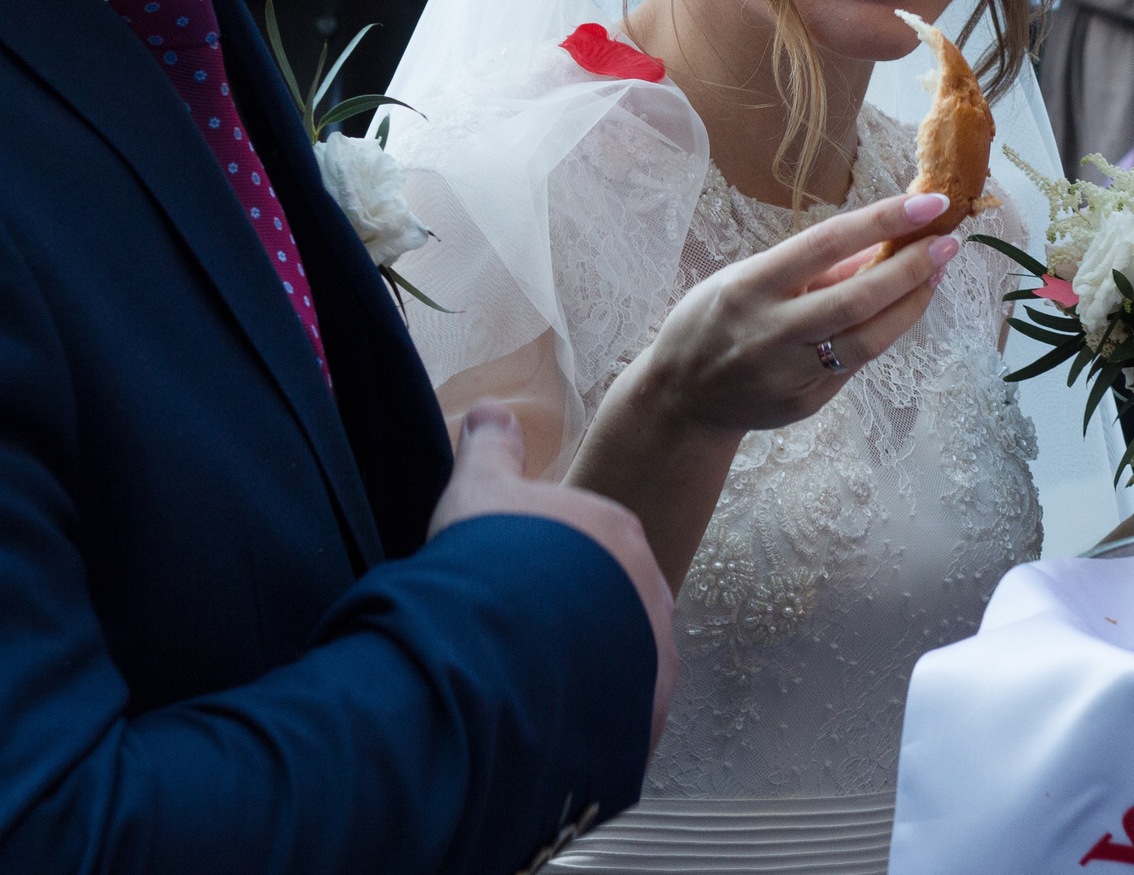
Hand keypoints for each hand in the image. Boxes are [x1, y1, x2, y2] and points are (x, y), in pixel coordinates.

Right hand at [431, 402, 676, 758]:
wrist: (505, 637)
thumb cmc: (494, 557)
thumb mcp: (480, 489)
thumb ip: (490, 448)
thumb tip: (491, 408)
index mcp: (615, 531)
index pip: (586, 549)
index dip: (544, 567)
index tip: (510, 588)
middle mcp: (647, 587)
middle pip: (607, 604)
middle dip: (567, 621)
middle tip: (514, 640)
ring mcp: (653, 649)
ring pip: (616, 660)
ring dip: (580, 672)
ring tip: (524, 687)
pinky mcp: (648, 707)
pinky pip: (619, 713)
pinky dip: (589, 718)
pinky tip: (548, 724)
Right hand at [568, 190, 960, 583]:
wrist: (680, 400)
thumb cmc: (713, 321)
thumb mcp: (745, 277)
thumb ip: (812, 266)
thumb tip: (879, 240)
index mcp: (751, 286)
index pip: (828, 243)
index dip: (883, 220)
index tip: (927, 202)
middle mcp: (771, 331)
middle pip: (859, 297)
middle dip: (913, 267)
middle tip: (948, 241)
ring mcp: (790, 373)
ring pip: (870, 339)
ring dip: (912, 303)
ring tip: (936, 273)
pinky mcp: (806, 403)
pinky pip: (856, 363)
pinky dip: (885, 332)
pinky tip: (904, 308)